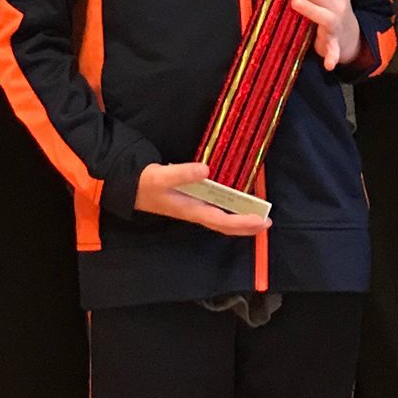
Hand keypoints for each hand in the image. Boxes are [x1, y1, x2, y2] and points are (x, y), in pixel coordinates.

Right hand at [134, 161, 270, 234]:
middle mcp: (196, 213)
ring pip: (222, 220)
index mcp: (191, 210)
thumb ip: (183, 173)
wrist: (130, 188)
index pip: (222, 220)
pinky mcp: (193, 203)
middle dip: (246, 227)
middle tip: (267, 222)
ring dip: (240, 221)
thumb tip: (206, 169)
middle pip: (225, 226)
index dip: (243, 223)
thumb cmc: (146, 184)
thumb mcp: (162, 177)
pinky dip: (230, 212)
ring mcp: (195, 209)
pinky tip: (238, 205)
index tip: (261, 220)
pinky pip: (216, 212)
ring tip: (258, 217)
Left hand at [265, 0, 360, 72]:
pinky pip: (334, 50)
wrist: (349, 36)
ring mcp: (338, 23)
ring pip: (324, 15)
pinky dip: (331, 56)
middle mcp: (340, 3)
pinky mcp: (335, 42)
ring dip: (309, 8)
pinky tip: (327, 64)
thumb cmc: (328, 10)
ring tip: (294, 2)